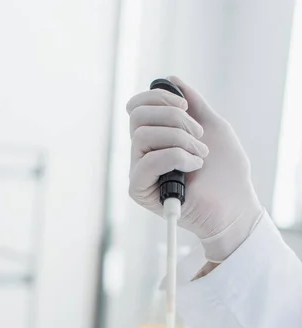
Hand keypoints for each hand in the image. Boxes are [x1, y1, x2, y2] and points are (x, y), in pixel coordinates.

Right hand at [127, 76, 262, 261]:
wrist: (234, 204)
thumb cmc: (226, 172)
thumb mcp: (213, 126)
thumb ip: (193, 103)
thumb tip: (171, 79)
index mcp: (156, 137)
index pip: (137, 107)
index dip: (157, 98)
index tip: (185, 105)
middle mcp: (143, 152)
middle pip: (137, 117)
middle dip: (173, 118)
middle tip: (199, 135)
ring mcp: (140, 171)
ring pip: (142, 136)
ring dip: (178, 139)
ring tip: (200, 154)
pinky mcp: (140, 190)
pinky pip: (147, 161)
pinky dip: (175, 157)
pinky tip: (193, 167)